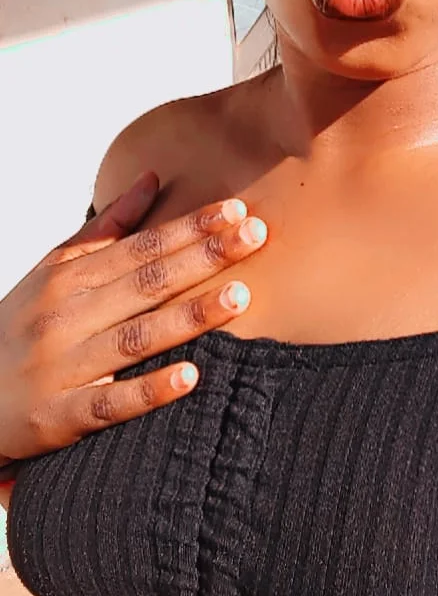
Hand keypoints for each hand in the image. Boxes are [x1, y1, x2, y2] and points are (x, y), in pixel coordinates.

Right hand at [0, 173, 266, 464]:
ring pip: (136, 337)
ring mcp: (63, 367)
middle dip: (204, 256)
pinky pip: (111, 403)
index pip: (141, 245)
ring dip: (190, 316)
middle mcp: (67, 316)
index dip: (190, 226)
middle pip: (147, 282)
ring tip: (241, 297)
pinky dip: (149, 389)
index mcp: (69, 277)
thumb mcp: (54, 269)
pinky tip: (191, 376)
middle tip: (256, 235)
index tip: (236, 209)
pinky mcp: (59, 416)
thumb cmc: (19, 327)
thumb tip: (151, 178)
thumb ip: (107, 227)